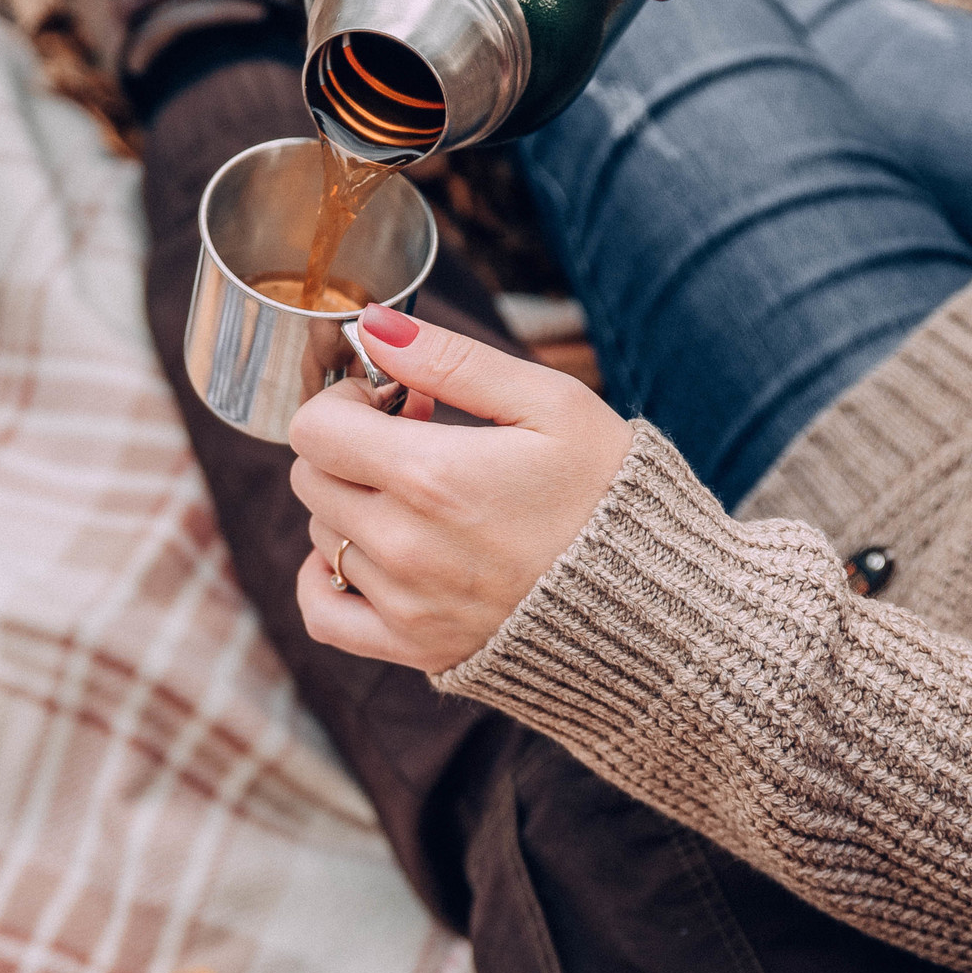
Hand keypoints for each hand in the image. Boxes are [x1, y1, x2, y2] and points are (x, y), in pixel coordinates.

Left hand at [290, 305, 630, 673]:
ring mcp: (405, 604)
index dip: (346, 402)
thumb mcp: (551, 404)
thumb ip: (451, 358)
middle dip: (351, 448)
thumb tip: (373, 324)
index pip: (316, 428)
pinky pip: (322, 613)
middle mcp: (405, 546)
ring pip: (321, 537)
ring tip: (422, 499)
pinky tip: (369, 556)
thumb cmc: (611, 495)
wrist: (659, 606)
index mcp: (433, 477)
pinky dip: (324, 581)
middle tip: (416, 444)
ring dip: (353, 507)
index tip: (394, 402)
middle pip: (312, 479)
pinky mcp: (414, 648)